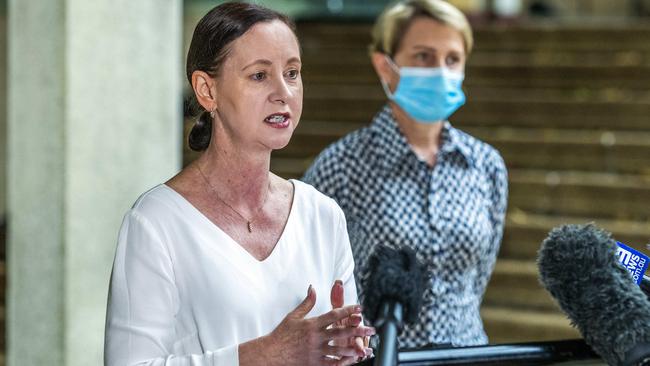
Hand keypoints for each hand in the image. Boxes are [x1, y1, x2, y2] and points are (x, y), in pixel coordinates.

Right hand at [260, 285, 374, 365]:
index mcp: (312, 324)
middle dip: (358, 329)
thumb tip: (313, 288)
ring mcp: (316, 351)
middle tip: (371, 328)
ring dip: (353, 348)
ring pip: (339, 349)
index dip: (348, 310)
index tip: (359, 308)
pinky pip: (331, 363)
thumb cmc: (282, 334)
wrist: (271, 353)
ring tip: (365, 347)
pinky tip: (350, 361)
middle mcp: (316, 337)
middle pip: (341, 331)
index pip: (334, 314)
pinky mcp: (314, 363)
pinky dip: (342, 362)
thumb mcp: (294, 316)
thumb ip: (307, 303)